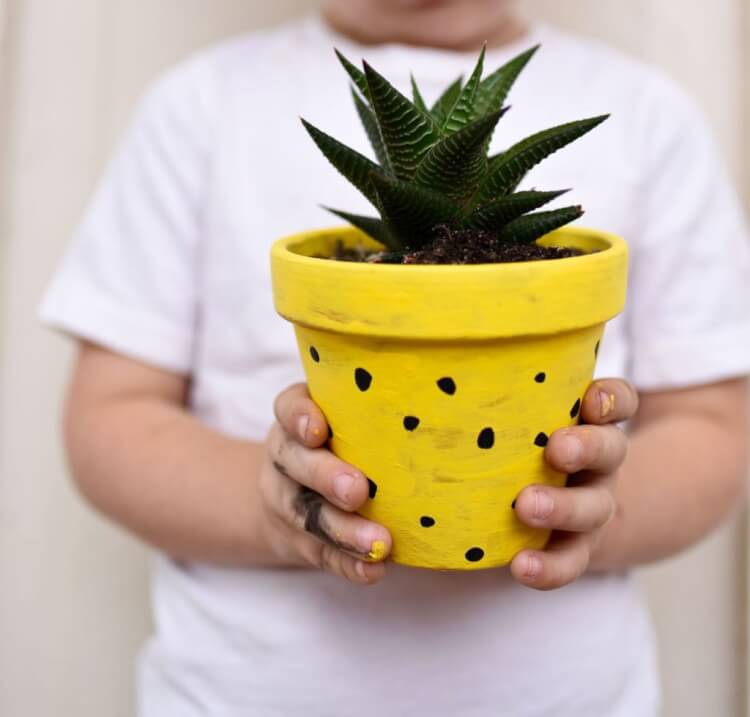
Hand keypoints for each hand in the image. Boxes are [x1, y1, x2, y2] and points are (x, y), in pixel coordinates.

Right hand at [259, 383, 391, 584]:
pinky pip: (320, 553)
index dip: (300, 417)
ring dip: (342, 530)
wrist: (290, 494)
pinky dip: (347, 564)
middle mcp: (286, 456)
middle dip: (325, 476)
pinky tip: (373, 570)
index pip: (288, 407)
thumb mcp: (345, 416)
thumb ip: (379, 410)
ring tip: (377, 543)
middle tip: (358, 490)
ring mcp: (287, 500)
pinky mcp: (299, 539)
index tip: (319, 429)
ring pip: (306, 515)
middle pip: (294, 462)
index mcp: (297, 419)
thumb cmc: (341, 442)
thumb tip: (449, 399)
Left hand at [509, 378, 638, 589]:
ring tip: (526, 507)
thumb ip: (502, 396)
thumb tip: (432, 348)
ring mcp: (592, 506)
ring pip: (593, 507)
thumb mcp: (526, 418)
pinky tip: (521, 567)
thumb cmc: (525, 447)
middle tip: (556, 449)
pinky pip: (570, 559)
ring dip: (562, 507)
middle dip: (585, 447)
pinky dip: (549, 567)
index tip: (591, 399)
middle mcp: (600, 462)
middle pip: (609, 449)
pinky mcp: (577, 546)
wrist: (569, 511)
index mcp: (591, 423)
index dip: (611, 397)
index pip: (617, 400)